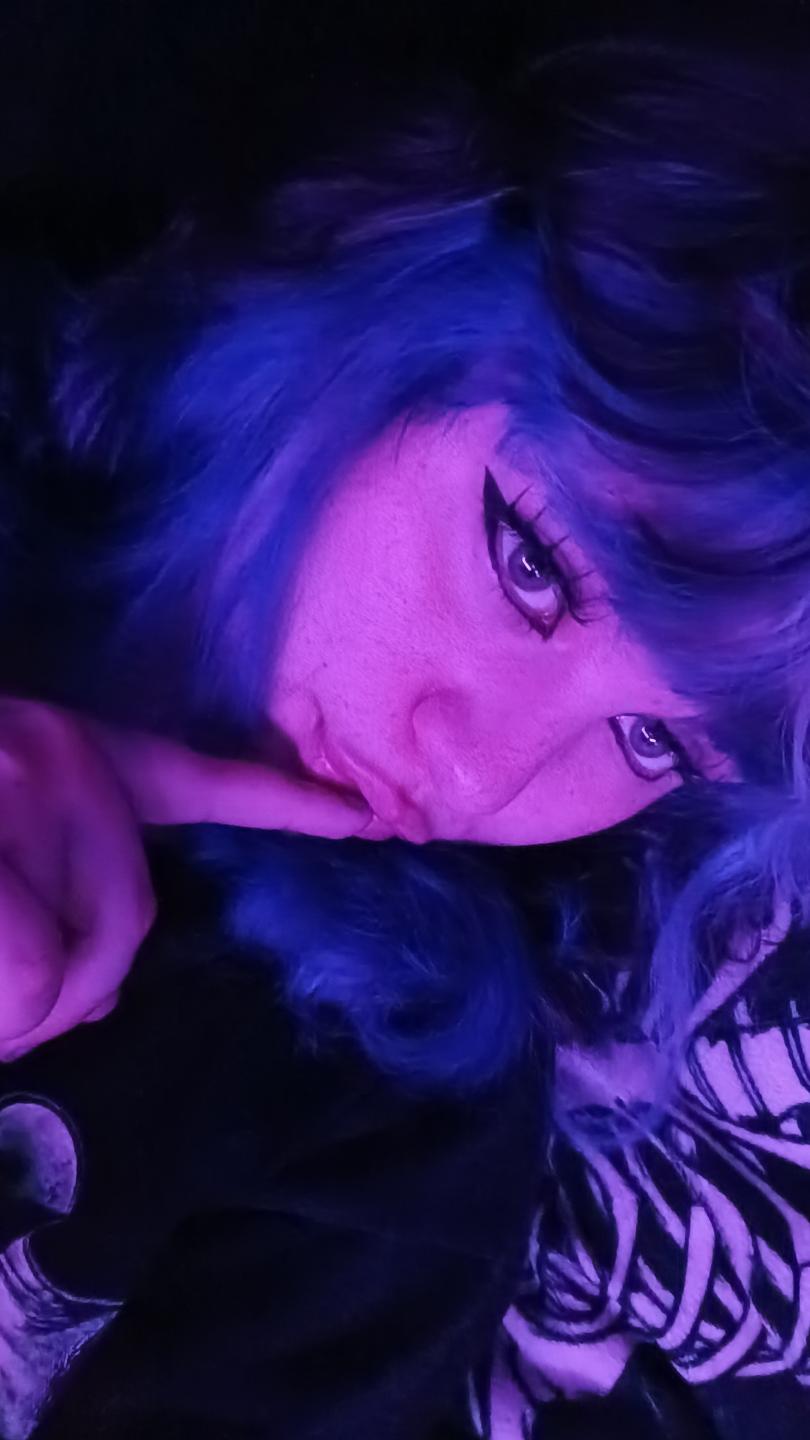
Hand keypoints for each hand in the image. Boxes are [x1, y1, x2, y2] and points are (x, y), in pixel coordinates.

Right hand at [0, 699, 368, 1058]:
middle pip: (127, 921)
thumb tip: (103, 999)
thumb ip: (60, 908)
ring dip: (14, 1013)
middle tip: (8, 1012)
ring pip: (64, 969)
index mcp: (74, 752)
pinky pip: (33, 974)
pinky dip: (4, 1016)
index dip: (284, 805)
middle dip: (67, 989)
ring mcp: (24, 793)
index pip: (202, 784)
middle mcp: (63, 760)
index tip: (357, 816)